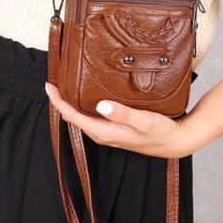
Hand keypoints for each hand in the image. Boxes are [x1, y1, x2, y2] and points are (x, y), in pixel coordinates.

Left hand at [45, 82, 192, 157]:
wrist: (173, 142)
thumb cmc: (160, 132)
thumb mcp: (144, 121)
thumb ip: (123, 114)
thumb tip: (100, 105)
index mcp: (104, 132)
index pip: (72, 117)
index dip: (58, 102)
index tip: (49, 86)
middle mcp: (101, 133)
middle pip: (73, 117)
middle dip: (61, 100)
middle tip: (54, 80)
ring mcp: (106, 131)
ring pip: (81, 116)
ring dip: (71, 102)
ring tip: (65, 84)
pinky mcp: (112, 127)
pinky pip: (91, 116)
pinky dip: (83, 104)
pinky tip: (86, 94)